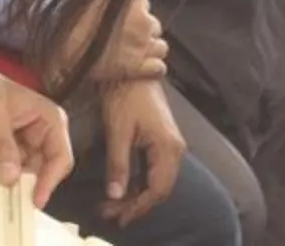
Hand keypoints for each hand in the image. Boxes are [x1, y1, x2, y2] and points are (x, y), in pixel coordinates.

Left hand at [0, 54, 74, 208]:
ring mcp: (13, 156)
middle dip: (23, 191)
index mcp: (47, 122)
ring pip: (16, 185)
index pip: (60, 157)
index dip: (50, 179)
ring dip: (2, 193)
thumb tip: (11, 178)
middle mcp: (35, 143)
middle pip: (39, 176)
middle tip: (5, 206)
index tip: (34, 200)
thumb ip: (1, 142)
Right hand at [54, 0, 168, 83]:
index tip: (120, 14)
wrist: (64, 55)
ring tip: (133, 55)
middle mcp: (142, 20)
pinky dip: (152, 68)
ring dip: (149, 49)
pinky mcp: (141, 68)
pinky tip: (141, 69)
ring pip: (160, 46)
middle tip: (122, 38)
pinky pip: (158, 67)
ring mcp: (144, 45)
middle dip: (141, 31)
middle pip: (152, 24)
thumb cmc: (67, 25)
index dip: (132, 8)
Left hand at [98, 81, 185, 226]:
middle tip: (110, 214)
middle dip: (136, 204)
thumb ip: (119, 164)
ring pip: (157, 180)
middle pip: (160, 189)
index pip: (157, 189)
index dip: (138, 207)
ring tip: (113, 205)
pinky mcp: (162, 140)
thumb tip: (115, 194)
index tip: (117, 217)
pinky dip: (139, 182)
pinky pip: (154, 169)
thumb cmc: (126, 94)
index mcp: (168, 148)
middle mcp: (174, 148)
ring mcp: (170, 144)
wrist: (133, 68)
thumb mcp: (118, 130)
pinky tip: (123, 187)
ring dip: (137, 195)